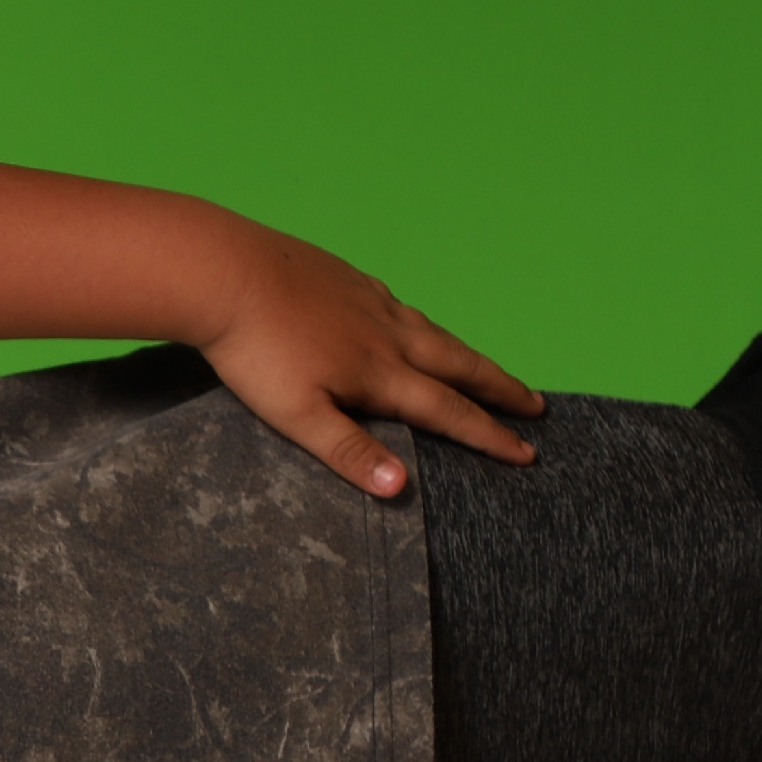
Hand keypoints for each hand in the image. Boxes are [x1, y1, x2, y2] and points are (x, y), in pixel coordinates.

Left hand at [197, 224, 540, 497]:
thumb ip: (349, 450)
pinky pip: (398, 305)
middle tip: (536, 404)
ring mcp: (369, 300)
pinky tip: (411, 323)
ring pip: (433, 332)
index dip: (490, 435)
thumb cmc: (255, 352)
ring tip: (485, 368)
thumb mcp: (297, 414)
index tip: (527, 452)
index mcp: (380, 372)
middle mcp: (388, 333)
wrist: (225, 274)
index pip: (449, 411)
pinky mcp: (346, 277)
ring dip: (466, 355)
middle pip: (459, 364)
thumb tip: (402, 488)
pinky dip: (421, 323)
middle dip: (500, 388)